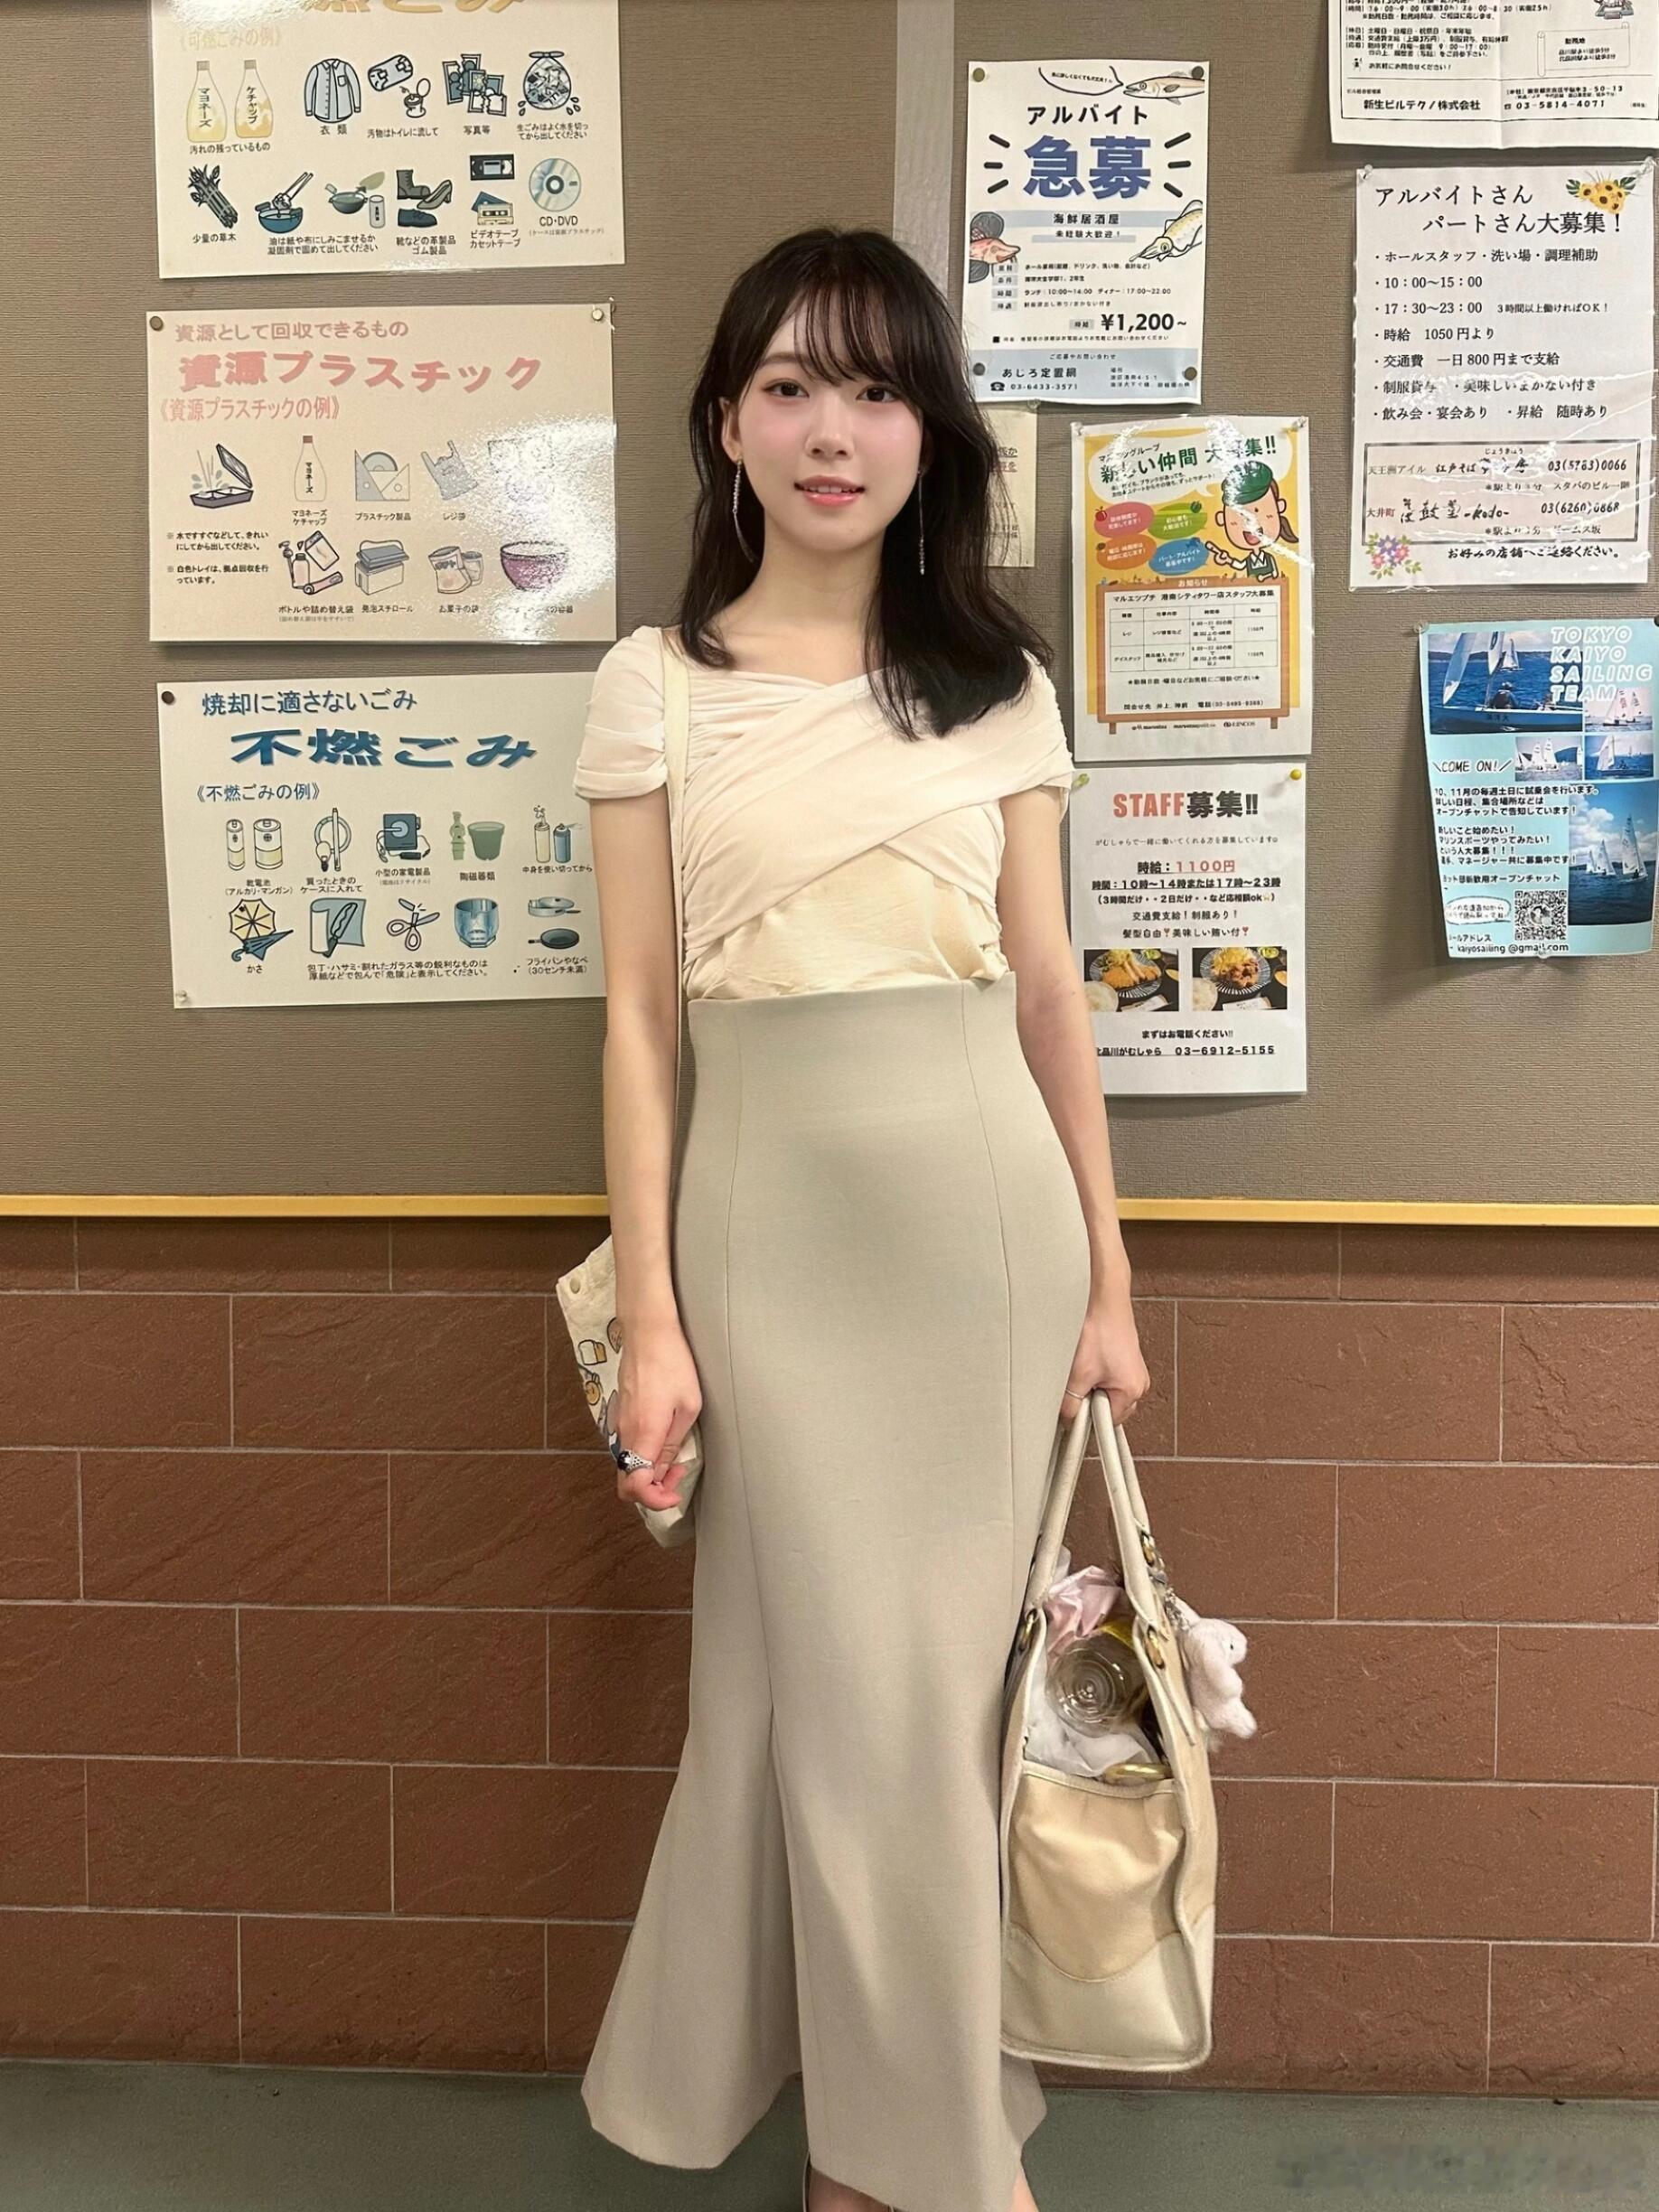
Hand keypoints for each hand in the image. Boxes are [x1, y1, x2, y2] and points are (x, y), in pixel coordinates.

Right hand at [612, 1320, 702, 1512]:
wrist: (647, 1332)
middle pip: (625, 1483)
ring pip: (627, 1465)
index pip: (635, 1487)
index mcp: (644, 1434)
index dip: (656, 1500)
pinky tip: (664, 1440)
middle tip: (678, 1475)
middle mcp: (626, 1433)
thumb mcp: (688, 1406)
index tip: (676, 1493)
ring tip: (676, 1457)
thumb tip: (663, 1471)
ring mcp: (620, 1423)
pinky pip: (628, 1447)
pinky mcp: (620, 1413)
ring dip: (649, 1472)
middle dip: (652, 1491)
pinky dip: (643, 1455)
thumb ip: (673, 1443)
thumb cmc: (673, 1364)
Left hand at [1061, 1291, 1148, 1426]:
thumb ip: (1071, 1403)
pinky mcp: (1123, 1357)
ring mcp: (1132, 1368)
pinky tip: (1086, 1355)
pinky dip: (1093, 1369)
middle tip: (1077, 1381)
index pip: (1107, 1423)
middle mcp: (1139, 1381)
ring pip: (1104, 1390)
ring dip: (1090, 1382)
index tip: (1072, 1410)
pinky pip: (1105, 1374)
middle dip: (1089, 1399)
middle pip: (1107, 1408)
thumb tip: (1068, 1417)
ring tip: (1083, 1362)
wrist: (1103, 1296)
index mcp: (1133, 1389)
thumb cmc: (1099, 1328)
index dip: (1087, 1417)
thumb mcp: (1078, 1373)